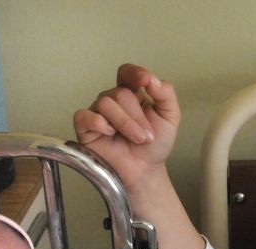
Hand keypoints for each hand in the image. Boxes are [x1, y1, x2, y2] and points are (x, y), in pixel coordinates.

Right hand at [73, 64, 180, 187]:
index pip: (126, 73)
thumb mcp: (170, 117)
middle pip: (120, 93)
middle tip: (147, 136)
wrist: (145, 169)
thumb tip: (152, 78)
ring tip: (137, 139)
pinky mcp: (85, 127)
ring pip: (105, 103)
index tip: (145, 81)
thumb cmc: (155, 144)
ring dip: (125, 124)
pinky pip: (85, 116)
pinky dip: (99, 123)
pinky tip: (110, 134)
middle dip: (137, 116)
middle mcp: (112, 99)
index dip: (134, 73)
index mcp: (132, 93)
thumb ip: (166, 94)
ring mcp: (97, 112)